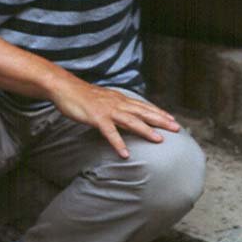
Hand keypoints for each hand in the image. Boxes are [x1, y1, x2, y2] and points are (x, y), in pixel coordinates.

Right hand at [53, 79, 179, 158]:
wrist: (65, 88)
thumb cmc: (83, 96)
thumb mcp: (104, 99)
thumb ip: (115, 105)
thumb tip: (125, 112)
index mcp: (119, 98)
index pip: (143, 106)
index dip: (158, 112)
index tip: (172, 119)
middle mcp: (117, 103)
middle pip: (143, 112)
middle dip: (160, 120)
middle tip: (176, 128)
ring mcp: (107, 110)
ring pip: (131, 121)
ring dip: (145, 130)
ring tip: (158, 140)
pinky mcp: (97, 118)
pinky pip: (110, 132)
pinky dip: (118, 143)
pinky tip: (125, 154)